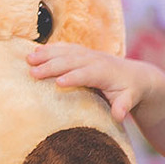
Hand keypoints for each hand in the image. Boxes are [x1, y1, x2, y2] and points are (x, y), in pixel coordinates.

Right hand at [27, 43, 154, 122]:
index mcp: (105, 72)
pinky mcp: (82, 52)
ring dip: (46, 54)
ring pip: (65, 52)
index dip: (74, 77)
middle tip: (33, 73)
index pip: (87, 74)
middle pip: (71, 61)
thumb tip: (119, 115)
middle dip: (52, 66)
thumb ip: (124, 106)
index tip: (58, 82)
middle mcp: (95, 60)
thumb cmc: (130, 91)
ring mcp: (88, 54)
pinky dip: (51, 48)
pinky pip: (65, 48)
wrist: (136, 75)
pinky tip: (36, 50)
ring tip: (29, 59)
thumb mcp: (130, 99)